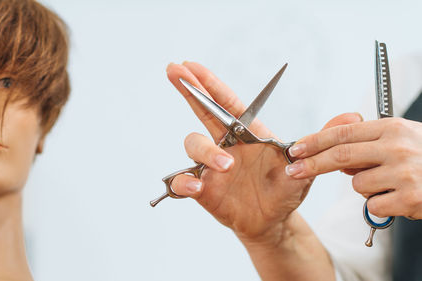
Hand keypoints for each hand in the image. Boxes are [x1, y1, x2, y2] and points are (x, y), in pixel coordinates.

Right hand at [166, 61, 360, 243]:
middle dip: (188, 90)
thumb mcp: (306, 164)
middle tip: (175, 69)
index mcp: (247, 133)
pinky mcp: (203, 188)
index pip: (226, 103)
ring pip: (193, 144)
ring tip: (226, 165)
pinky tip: (197, 185)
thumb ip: (321, 140)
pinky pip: (183, 180)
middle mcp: (225, 144)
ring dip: (205, 150)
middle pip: (201, 112)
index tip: (192, 65)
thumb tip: (353, 116)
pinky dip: (185, 181)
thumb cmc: (286, 188)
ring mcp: (210, 165)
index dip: (210, 83)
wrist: (272, 221)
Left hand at [286, 117, 421, 218]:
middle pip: (341, 156)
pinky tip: (400, 198)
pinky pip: (373, 206)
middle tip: (293, 171)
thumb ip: (368, 143)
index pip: (343, 133)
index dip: (315, 141)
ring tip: (390, 184)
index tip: (295, 149)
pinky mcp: (410, 199)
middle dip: (312, 165)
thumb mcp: (400, 138)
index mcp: (392, 128)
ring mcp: (405, 173)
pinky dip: (380, 205)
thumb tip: (334, 157)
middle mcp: (398, 147)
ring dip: (365, 188)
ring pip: (358, 185)